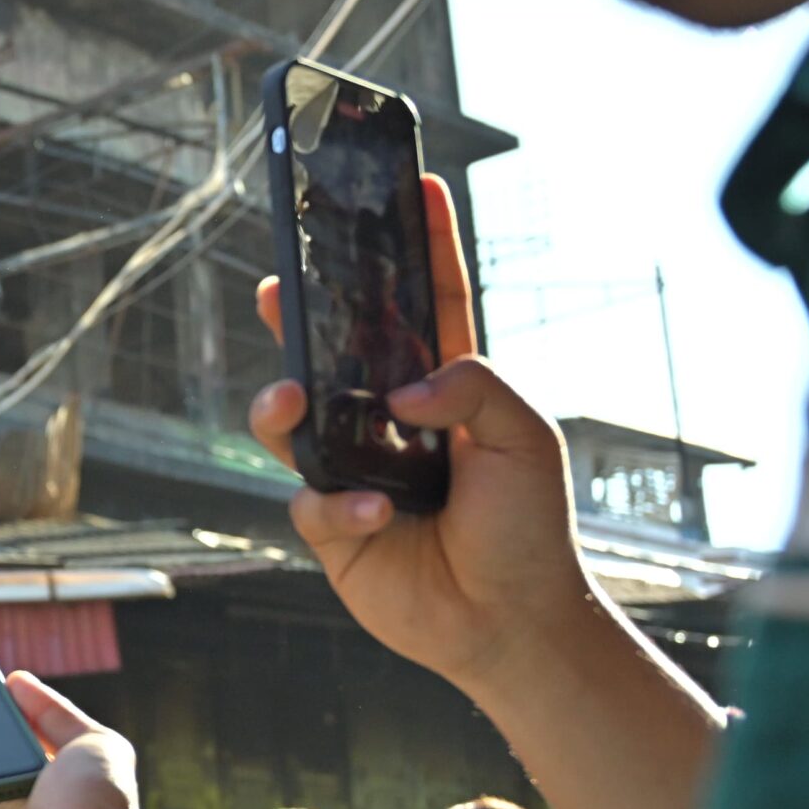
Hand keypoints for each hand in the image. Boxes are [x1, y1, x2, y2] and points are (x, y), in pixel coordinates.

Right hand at [251, 174, 594, 697]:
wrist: (508, 625)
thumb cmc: (530, 530)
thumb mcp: (527, 440)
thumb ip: (473, 389)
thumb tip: (399, 390)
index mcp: (449, 390)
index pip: (431, 302)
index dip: (424, 243)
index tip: (416, 183)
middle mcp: (393, 424)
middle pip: (334, 350)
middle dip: (302, 313)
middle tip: (277, 285)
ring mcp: (356, 472)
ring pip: (292, 421)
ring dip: (281, 406)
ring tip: (289, 401)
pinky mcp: (335, 527)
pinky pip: (308, 501)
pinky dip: (339, 505)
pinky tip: (380, 515)